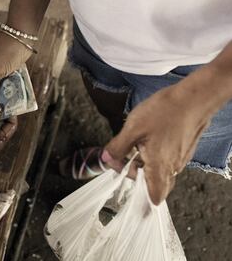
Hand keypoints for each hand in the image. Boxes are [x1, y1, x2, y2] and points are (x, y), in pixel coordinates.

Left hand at [103, 82, 211, 204]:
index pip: (154, 197)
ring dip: (144, 162)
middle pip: (153, 183)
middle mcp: (172, 167)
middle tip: (124, 157)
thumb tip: (106, 159)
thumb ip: (118, 147)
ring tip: (134, 143)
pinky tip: (147, 138)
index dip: (141, 200)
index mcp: (159, 167)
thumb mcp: (133, 129)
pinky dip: (155, 154)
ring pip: (159, 170)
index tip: (127, 187)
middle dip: (136, 174)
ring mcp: (180, 158)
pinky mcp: (184, 148)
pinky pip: (167, 159)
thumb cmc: (163, 112)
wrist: (192, 98)